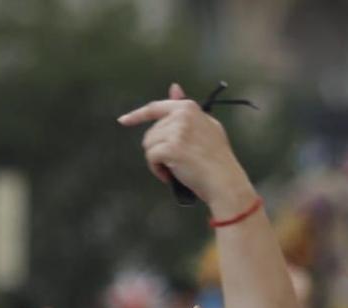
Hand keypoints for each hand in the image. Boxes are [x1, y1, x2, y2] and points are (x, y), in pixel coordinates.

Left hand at [118, 84, 254, 217]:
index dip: (136, 115)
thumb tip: (173, 87)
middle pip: (151, 133)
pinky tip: (171, 175)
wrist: (224, 180)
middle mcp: (181, 115)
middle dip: (159, 149)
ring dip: (158, 160)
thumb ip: (185, 108)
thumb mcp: (205, 125)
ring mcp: (176, 131)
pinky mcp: (171, 148)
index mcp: (188, 107)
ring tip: (176, 168)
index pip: (155, 108)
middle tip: (177, 161)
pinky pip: (151, 158)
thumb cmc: (216, 158)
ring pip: (149, 145)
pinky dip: (157, 170)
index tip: (123, 120)